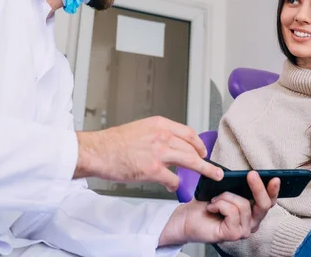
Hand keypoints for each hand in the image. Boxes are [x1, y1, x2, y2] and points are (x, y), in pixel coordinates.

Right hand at [73, 116, 223, 190]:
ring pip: (190, 161)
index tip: (203, 150)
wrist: (97, 151)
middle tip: (212, 167)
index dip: (198, 143)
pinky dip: (176, 184)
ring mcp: (158, 152)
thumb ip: (157, 135)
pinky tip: (175, 187)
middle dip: (204, 159)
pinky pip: (173, 179)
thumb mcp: (140, 129)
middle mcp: (162, 135)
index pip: (188, 132)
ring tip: (213, 176)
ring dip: (204, 170)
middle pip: (192, 147)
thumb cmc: (114, 142)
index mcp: (159, 124)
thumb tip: (170, 145)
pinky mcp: (152, 169)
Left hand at [159, 171, 279, 245]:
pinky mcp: (234, 235)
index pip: (269, 201)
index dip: (273, 190)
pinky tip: (212, 207)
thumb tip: (249, 176)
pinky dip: (220, 205)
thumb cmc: (206, 204)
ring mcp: (244, 230)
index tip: (275, 178)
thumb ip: (239, 187)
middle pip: (264, 204)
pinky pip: (232, 211)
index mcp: (252, 211)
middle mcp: (252, 222)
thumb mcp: (225, 190)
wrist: (187, 218)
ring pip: (243, 204)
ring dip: (226, 196)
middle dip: (258, 187)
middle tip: (251, 174)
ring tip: (214, 200)